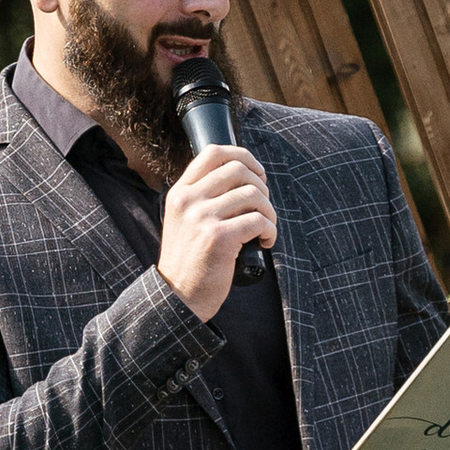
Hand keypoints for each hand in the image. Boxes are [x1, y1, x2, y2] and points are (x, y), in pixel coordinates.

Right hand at [158, 142, 275, 319]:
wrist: (179, 297)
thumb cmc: (189, 261)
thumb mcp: (184, 221)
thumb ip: (202, 198)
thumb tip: (243, 177)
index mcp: (180, 193)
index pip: (213, 152)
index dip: (243, 156)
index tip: (257, 174)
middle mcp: (188, 200)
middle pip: (239, 169)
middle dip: (261, 186)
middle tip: (263, 207)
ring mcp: (202, 217)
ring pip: (253, 194)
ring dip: (269, 211)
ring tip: (265, 228)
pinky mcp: (218, 237)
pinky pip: (259, 220)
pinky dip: (270, 230)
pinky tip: (265, 241)